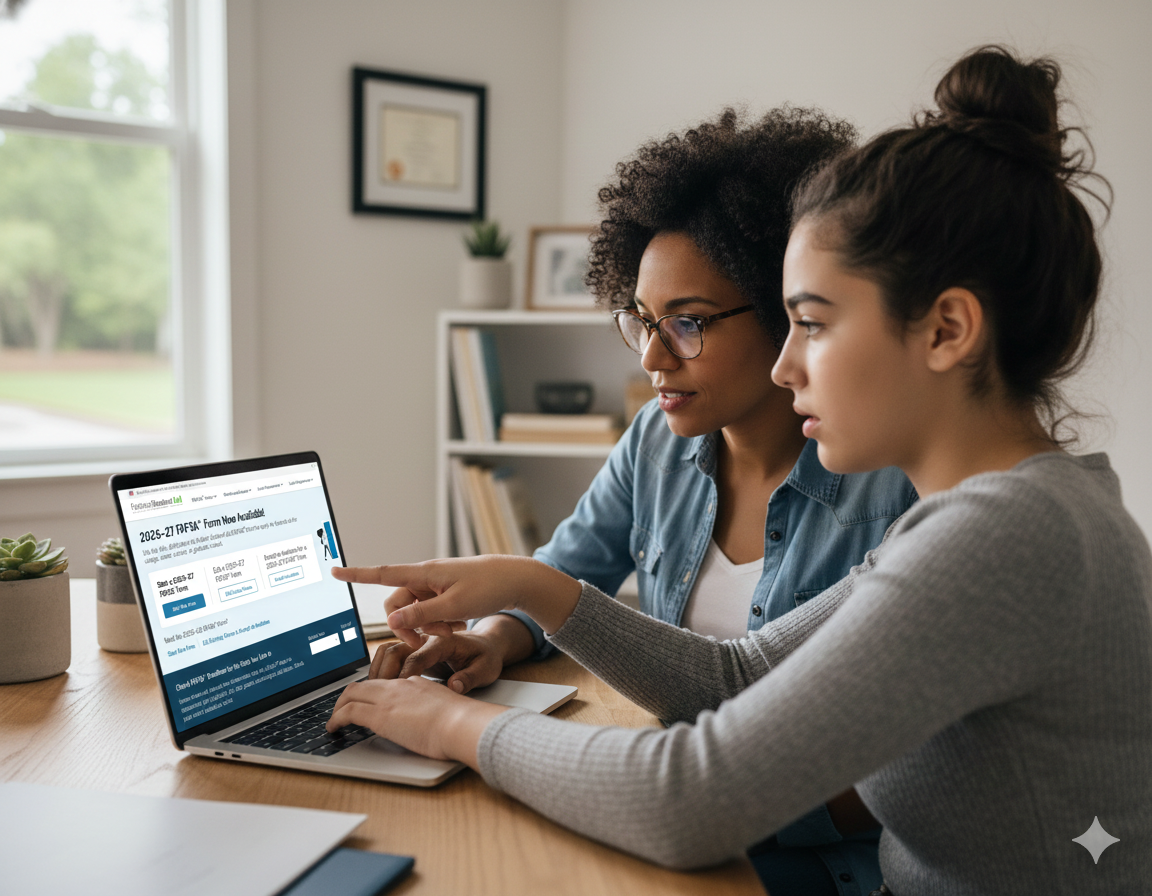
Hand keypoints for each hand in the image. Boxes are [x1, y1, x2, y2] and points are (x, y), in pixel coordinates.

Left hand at [325, 676, 505, 765]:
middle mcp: (399, 686)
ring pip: (351, 693)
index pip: (385, 684)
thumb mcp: (445, 709)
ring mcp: (388, 698)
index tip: (366, 704)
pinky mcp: (379, 715)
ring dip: (339, 707)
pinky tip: (333, 729)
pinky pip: (347, 711)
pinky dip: (336, 719)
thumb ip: (432, 709)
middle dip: (348, 697)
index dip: (371, 694)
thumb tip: (428, 721)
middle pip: (364, 684)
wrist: (462, 724)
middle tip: (342, 711)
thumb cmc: (462, 723)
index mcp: (415, 683)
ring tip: (334, 721)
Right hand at [332, 556, 580, 647]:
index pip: (383, 573)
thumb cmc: (487, 587)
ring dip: (425, 627)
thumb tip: (391, 620)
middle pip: (397, 604)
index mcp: (423, 574)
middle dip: (407, 625)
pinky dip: (437, 624)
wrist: (517, 580)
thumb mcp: (453, 607)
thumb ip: (421, 615)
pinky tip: (456, 629)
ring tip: (450, 633)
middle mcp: (425, 578)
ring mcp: (435, 586)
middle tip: (428, 641)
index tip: (334, 571)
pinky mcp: (445, 594)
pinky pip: (429, 613)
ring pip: (414, 612)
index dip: (357, 574)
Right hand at [369, 630, 505, 693]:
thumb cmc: (487, 657)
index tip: (397, 694)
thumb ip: (470, 677)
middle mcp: (427, 639)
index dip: (405, 676)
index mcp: (444, 641)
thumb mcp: (487, 669)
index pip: (417, 657)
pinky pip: (392, 657)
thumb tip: (454, 685)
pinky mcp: (415, 652)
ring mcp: (419, 644)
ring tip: (373, 692)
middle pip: (396, 650)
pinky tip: (380, 688)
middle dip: (384, 672)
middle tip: (376, 694)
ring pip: (389, 651)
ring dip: (379, 669)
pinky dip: (383, 669)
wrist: (487, 646)